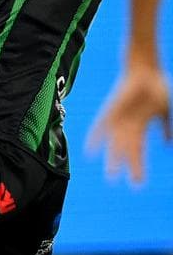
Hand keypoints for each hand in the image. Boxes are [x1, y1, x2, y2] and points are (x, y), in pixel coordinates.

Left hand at [87, 65, 171, 184]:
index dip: (138, 167)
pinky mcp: (111, 111)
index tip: (137, 183)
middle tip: (121, 183)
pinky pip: (100, 127)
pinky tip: (89, 151)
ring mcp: (118, 119)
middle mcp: (128, 126)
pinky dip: (95, 139)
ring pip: (115, 144)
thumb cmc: (157, 88)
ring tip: (111, 174)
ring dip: (113, 158)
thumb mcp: (165, 111)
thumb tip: (169, 146)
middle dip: (126, 166)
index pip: (139, 151)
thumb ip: (167, 128)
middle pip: (126, 151)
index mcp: (141, 127)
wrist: (146, 71)